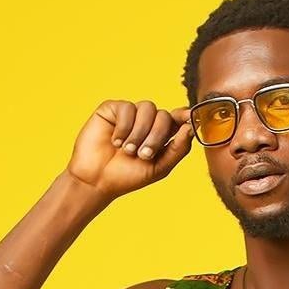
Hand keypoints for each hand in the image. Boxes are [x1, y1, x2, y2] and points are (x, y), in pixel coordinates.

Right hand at [65, 98, 192, 199]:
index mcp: (160, 135)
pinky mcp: (113, 109)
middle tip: (143, 155)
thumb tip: (191, 127)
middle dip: (156, 136)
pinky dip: (124, 127)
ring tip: (127, 150)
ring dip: (139, 133)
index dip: (185, 116)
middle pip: (163, 115)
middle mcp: (146, 122)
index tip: (190, 118)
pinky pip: (127, 108)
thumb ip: (178, 149)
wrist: (97, 180)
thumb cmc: (126, 177)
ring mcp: (130, 114)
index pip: (177, 119)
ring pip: (147, 108)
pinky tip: (115, 141)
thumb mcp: (159, 168)